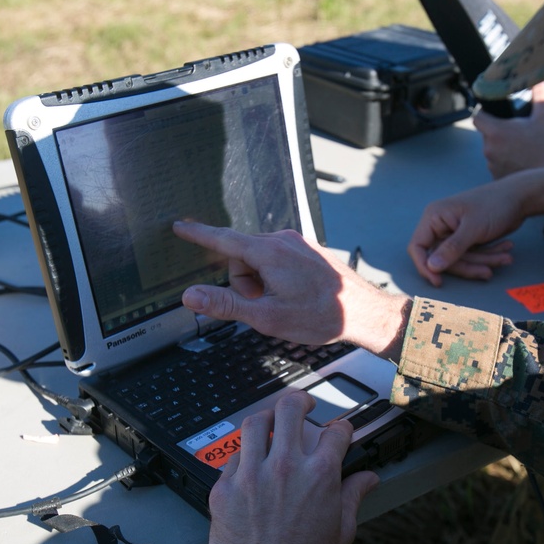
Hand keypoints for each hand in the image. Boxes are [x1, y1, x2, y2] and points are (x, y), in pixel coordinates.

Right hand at [173, 221, 410, 358]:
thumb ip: (225, 304)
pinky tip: (294, 295)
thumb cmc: (321, 316)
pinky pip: (277, 259)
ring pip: (258, 260)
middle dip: (244, 283)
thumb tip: (192, 296)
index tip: (180, 227)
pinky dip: (276, 278)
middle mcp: (282, 239)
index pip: (221, 239)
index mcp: (268, 252)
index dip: (197, 235)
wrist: (364, 312)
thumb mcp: (266, 316)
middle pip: (240, 257)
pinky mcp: (306, 249)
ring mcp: (296, 242)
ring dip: (261, 282)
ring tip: (283, 303)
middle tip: (264, 306)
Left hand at [207, 391, 379, 543]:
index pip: (335, 431)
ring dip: (265, 420)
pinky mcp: (223, 491)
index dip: (341, 428)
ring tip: (269, 425)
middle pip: (289, 410)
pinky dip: (243, 458)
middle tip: (302, 406)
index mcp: (320, 475)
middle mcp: (284, 468)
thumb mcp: (341, 531)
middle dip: (299, 402)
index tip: (339, 432)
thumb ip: (353, 496)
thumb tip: (367, 479)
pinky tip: (249, 466)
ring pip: (253, 425)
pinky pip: (231, 460)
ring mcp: (250, 477)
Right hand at [408, 181, 523, 286]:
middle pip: (443, 259)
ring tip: (507, 257)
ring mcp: (454, 234)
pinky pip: (472, 256)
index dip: (424, 266)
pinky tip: (505, 250)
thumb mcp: (473, 228)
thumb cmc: (494, 205)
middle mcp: (441, 226)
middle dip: (469, 265)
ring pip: (461, 260)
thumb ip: (452, 248)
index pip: (418, 246)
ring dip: (484, 261)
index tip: (438, 282)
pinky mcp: (468, 240)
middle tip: (489, 272)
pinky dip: (489, 256)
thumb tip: (431, 267)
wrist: (519, 197)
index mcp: (434, 217)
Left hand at [473, 81, 543, 178]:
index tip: (495, 113)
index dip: (484, 113)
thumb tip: (540, 81)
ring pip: (493, 150)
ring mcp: (491, 165)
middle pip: (487, 134)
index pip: (477, 117)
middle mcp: (489, 149)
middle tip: (518, 131)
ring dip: (504, 147)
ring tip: (523, 148)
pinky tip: (522, 161)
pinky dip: (507, 162)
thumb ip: (541, 97)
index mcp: (496, 131)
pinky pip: (498, 165)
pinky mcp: (497, 178)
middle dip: (500, 131)